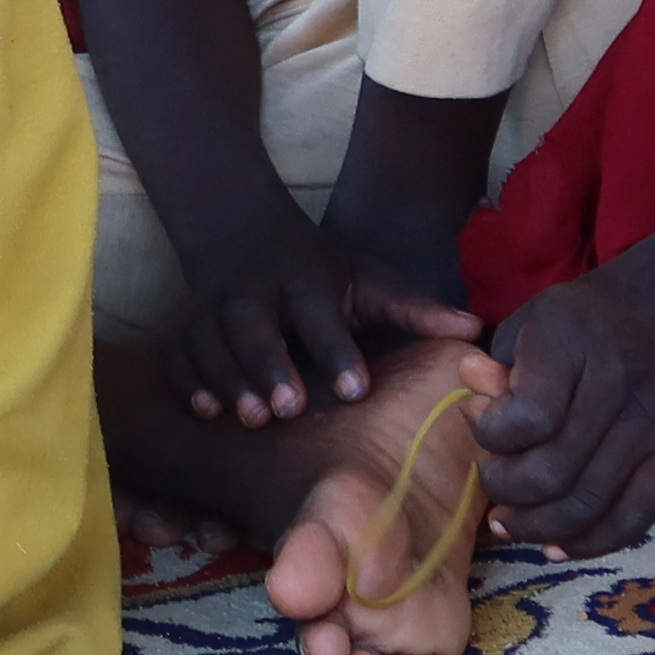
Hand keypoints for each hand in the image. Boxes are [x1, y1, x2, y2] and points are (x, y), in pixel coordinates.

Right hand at [172, 208, 478, 426]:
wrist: (243, 235)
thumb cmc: (319, 273)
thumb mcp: (368, 280)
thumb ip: (415, 309)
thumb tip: (477, 330)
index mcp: (305, 277)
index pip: (319, 312)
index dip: (335, 349)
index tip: (355, 389)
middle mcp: (254, 290)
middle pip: (253, 325)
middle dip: (267, 365)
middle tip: (288, 410)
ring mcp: (212, 308)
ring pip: (210, 341)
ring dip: (228, 379)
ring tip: (252, 419)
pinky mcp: (186, 328)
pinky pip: (178, 354)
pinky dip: (187, 381)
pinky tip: (204, 412)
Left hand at [470, 264, 654, 555]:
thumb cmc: (584, 320)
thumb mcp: (532, 323)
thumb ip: (499, 369)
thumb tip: (471, 405)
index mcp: (573, 342)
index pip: (529, 418)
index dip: (493, 438)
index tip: (482, 430)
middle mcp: (619, 387)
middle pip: (554, 473)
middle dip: (507, 491)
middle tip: (492, 489)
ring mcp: (653, 430)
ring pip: (587, 506)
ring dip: (537, 527)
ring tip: (509, 524)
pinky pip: (630, 522)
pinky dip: (588, 543)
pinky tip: (555, 545)